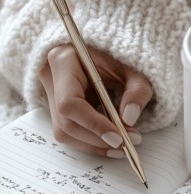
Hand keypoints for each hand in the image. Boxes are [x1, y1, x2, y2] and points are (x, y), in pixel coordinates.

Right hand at [38, 45, 152, 156]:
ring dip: (94, 145)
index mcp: (64, 61)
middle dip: (97, 138)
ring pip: (65, 132)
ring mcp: (50, 93)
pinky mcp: (56, 106)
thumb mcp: (133, 67)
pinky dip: (91, 141)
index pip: (70, 102)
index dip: (93, 124)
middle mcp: (51, 78)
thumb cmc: (116, 54)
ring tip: (122, 146)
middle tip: (127, 144)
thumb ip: (137, 90)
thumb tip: (130, 119)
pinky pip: (69, 131)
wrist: (103, 48)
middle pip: (66, 123)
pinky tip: (110, 143)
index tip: (117, 137)